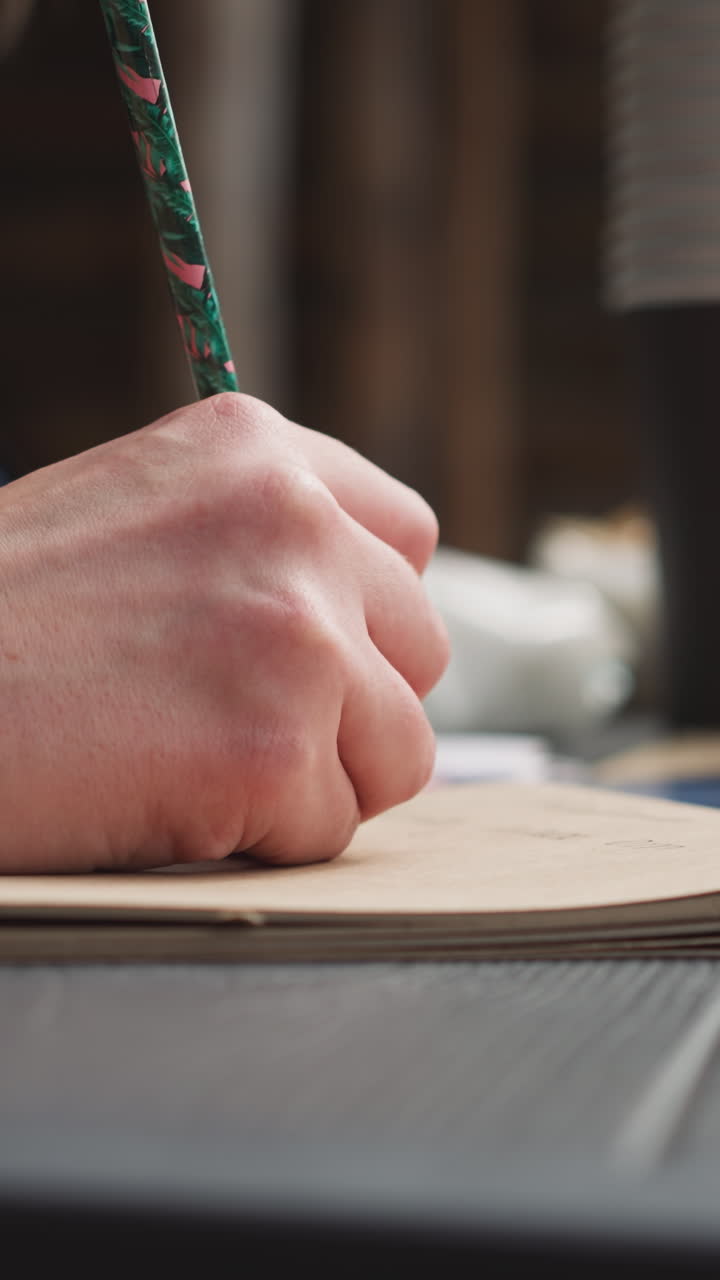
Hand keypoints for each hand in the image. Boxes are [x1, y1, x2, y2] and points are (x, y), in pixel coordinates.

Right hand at [0, 393, 447, 870]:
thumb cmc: (4, 620)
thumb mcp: (141, 521)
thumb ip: (261, 543)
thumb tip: (371, 615)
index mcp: (257, 450)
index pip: (406, 537)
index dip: (367, 612)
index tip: (309, 648)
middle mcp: (294, 522)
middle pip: (422, 649)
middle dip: (351, 703)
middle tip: (239, 721)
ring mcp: (294, 633)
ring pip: (400, 749)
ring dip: (315, 777)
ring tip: (194, 760)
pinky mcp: (271, 746)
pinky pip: (330, 828)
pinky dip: (260, 839)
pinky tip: (162, 797)